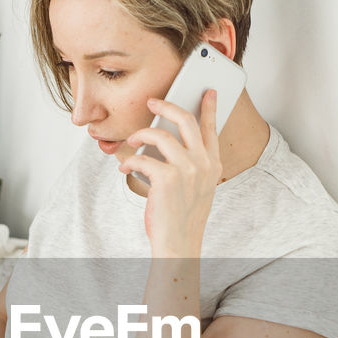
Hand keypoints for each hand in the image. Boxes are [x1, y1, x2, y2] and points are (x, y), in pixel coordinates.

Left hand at [117, 89, 221, 254]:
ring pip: (159, 134)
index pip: (211, 128)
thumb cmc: (183, 217)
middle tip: (153, 102)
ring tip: (131, 141)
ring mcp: (186, 170)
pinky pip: (141, 158)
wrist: (178, 244)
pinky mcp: (166, 179)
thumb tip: (169, 141)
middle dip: (166, 105)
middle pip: (185, 119)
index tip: (208, 92)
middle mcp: (203, 164)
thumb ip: (191, 164)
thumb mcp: (197, 187)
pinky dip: (129, 161)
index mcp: (213, 164)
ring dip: (140, 135)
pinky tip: (124, 168)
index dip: (210, 107)